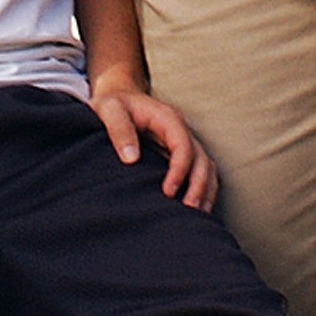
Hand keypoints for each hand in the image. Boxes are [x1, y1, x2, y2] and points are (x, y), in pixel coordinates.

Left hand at [88, 76, 217, 210]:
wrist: (119, 98)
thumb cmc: (114, 104)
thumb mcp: (109, 109)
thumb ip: (119, 130)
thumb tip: (131, 159)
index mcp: (167, 118)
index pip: (183, 145)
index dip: (179, 170)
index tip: (167, 192)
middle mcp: (181, 130)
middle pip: (201, 159)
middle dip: (198, 186)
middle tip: (189, 212)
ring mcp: (184, 142)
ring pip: (206, 167)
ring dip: (204, 191)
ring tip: (197, 218)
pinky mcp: (180, 154)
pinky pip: (199, 172)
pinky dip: (202, 190)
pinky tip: (195, 211)